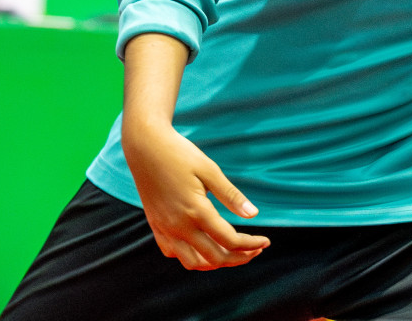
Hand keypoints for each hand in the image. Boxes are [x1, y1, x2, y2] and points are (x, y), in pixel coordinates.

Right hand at [122, 120, 269, 269]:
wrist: (145, 148)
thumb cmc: (180, 155)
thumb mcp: (210, 171)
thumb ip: (231, 196)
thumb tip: (254, 214)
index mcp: (196, 211)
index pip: (229, 240)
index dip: (251, 244)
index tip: (266, 241)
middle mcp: (178, 226)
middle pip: (214, 257)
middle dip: (239, 258)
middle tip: (256, 249)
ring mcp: (164, 229)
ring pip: (192, 262)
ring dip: (215, 262)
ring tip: (234, 252)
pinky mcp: (156, 227)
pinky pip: (174, 253)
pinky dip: (193, 256)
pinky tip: (205, 246)